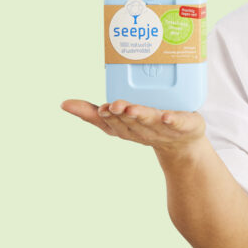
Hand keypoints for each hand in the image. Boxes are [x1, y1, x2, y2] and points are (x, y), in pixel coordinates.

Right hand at [61, 99, 206, 157]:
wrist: (182, 144)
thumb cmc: (146, 126)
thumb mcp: (118, 122)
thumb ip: (92, 113)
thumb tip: (63, 104)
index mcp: (126, 129)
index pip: (113, 124)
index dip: (107, 117)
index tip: (102, 109)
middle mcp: (143, 129)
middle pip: (130, 122)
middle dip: (121, 115)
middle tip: (114, 105)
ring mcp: (164, 129)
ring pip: (150, 121)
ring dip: (141, 115)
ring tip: (132, 108)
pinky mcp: (184, 125)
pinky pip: (178, 122)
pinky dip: (172, 120)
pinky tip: (166, 115)